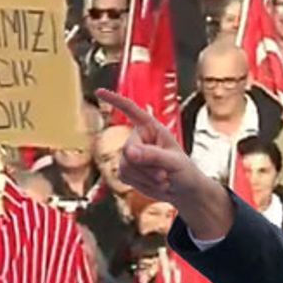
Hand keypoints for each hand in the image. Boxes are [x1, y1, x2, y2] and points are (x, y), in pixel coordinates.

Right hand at [94, 89, 232, 239]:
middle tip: (163, 175)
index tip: (98, 91)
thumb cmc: (184, 170)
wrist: (183, 190)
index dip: (114, 101)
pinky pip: (124, 177)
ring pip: (125, 166)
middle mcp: (138, 138)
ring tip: (162, 179)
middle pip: (128, 150)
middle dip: (146, 167)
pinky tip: (154, 184)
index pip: (130, 110)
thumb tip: (128, 152)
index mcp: (151, 127)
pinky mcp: (126, 171)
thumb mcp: (173, 161)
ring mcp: (130, 155)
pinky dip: (140, 184)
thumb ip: (152, 155)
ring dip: (145, 177)